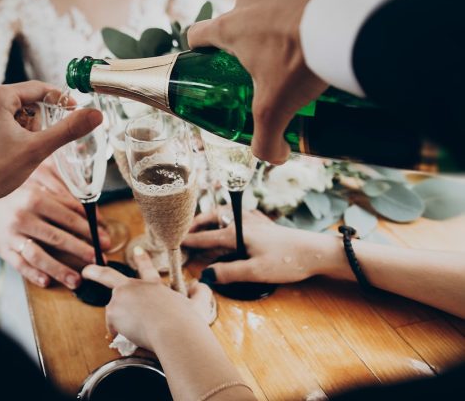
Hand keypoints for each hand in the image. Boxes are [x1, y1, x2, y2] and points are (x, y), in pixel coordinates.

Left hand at [0, 81, 101, 220]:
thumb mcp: (38, 149)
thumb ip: (68, 130)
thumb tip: (96, 114)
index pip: (39, 88)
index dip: (61, 101)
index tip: (76, 113)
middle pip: (28, 101)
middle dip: (39, 122)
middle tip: (36, 144)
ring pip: (18, 112)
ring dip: (28, 130)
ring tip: (20, 151)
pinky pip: (5, 121)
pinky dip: (16, 134)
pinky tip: (12, 153)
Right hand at [0, 170, 110, 289]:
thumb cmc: (19, 200)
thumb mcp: (39, 193)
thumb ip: (64, 202)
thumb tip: (95, 217)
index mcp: (35, 198)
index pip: (69, 216)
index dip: (90, 230)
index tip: (105, 240)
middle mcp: (23, 216)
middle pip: (57, 237)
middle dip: (81, 251)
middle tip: (99, 261)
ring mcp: (12, 235)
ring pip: (39, 255)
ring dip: (60, 270)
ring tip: (77, 280)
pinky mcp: (3, 250)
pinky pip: (20, 265)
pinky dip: (34, 275)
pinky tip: (48, 282)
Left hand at [82, 248, 213, 350]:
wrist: (175, 331)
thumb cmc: (187, 322)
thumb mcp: (198, 305)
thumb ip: (200, 294)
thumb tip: (202, 285)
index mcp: (154, 286)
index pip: (147, 270)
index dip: (141, 259)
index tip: (137, 250)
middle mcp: (135, 287)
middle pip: (109, 276)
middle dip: (95, 272)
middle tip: (87, 271)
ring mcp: (122, 297)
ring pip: (115, 311)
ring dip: (120, 322)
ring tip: (137, 331)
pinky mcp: (114, 310)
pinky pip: (113, 327)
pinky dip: (119, 334)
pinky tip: (131, 337)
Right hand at [183, 209, 335, 283]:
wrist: (316, 251)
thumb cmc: (287, 261)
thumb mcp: (256, 272)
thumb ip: (229, 273)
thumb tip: (206, 275)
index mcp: (236, 232)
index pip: (206, 237)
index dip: (189, 241)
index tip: (174, 243)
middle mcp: (242, 222)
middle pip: (213, 218)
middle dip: (197, 223)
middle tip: (185, 231)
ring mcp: (254, 221)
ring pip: (225, 216)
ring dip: (211, 221)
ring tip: (202, 229)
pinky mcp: (264, 225)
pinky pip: (238, 218)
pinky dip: (227, 220)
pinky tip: (231, 226)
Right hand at [188, 0, 334, 162]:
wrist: (350, 16)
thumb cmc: (301, 56)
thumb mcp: (277, 106)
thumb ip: (265, 138)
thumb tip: (271, 157)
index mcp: (231, 27)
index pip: (197, 34)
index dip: (200, 51)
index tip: (213, 64)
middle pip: (239, 20)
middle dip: (252, 40)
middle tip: (273, 65)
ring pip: (273, 4)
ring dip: (283, 22)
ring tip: (308, 46)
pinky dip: (313, 8)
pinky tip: (330, 28)